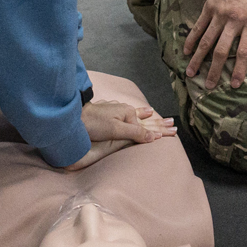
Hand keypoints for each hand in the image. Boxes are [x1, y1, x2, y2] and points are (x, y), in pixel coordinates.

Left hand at [57, 99, 175, 170]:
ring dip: (147, 116)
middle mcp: (123, 110)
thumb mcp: (117, 130)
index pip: (148, 125)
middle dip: (159, 122)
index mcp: (128, 113)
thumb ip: (136, 132)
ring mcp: (115, 111)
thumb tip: (155, 136)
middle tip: (173, 124)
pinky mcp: (107, 114)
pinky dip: (132, 113)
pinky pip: (125, 113)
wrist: (72, 118)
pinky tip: (132, 111)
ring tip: (154, 114)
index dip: (161, 130)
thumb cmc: (93, 124)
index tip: (174, 132)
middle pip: (145, 119)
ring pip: (135, 115)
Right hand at [184, 0, 246, 91]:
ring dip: (198, 59)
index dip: (240, 69)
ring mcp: (218, 14)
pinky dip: (191, 39)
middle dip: (215, 70)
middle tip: (210, 86)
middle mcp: (233, 20)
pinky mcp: (208, 6)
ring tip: (191, 74)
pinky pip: (198, 26)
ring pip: (207, 41)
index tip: (235, 84)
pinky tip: (185, 51)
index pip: (245, 51)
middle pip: (222, 51)